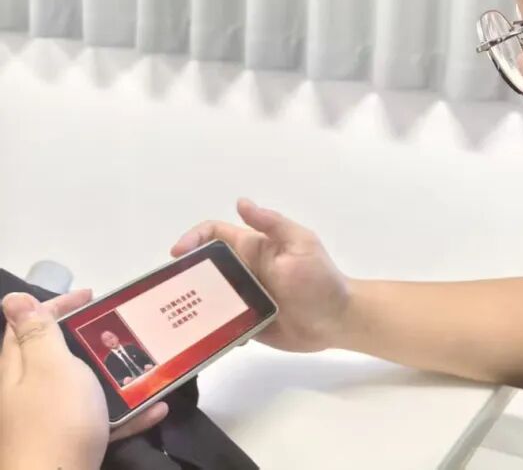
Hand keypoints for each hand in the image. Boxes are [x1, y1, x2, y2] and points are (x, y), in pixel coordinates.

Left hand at [0, 291, 167, 469]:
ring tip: (146, 366)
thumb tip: (14, 297)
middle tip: (122, 329)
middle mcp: (29, 393)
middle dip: (90, 339)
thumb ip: (38, 333)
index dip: (56, 305)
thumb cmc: (55, 422)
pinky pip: (102, 420)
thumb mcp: (51, 367)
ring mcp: (49, 421)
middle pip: (57, 356)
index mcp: (19, 370)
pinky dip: (127, 413)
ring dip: (114, 376)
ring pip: (84, 388)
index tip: (91, 296)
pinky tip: (155, 409)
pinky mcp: (70, 444)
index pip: (28, 326)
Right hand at [172, 198, 349, 352]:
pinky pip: (219, 326)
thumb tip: (241, 202)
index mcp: (254, 249)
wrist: (337, 320)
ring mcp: (243, 299)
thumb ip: (272, 224)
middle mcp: (244, 272)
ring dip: (192, 305)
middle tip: (168, 292)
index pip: (216, 235)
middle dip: (184, 276)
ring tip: (174, 319)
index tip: (177, 254)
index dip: (194, 239)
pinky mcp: (245, 324)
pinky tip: (200, 338)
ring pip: (207, 299)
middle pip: (205, 268)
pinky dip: (208, 330)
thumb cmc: (321, 279)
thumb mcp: (300, 244)